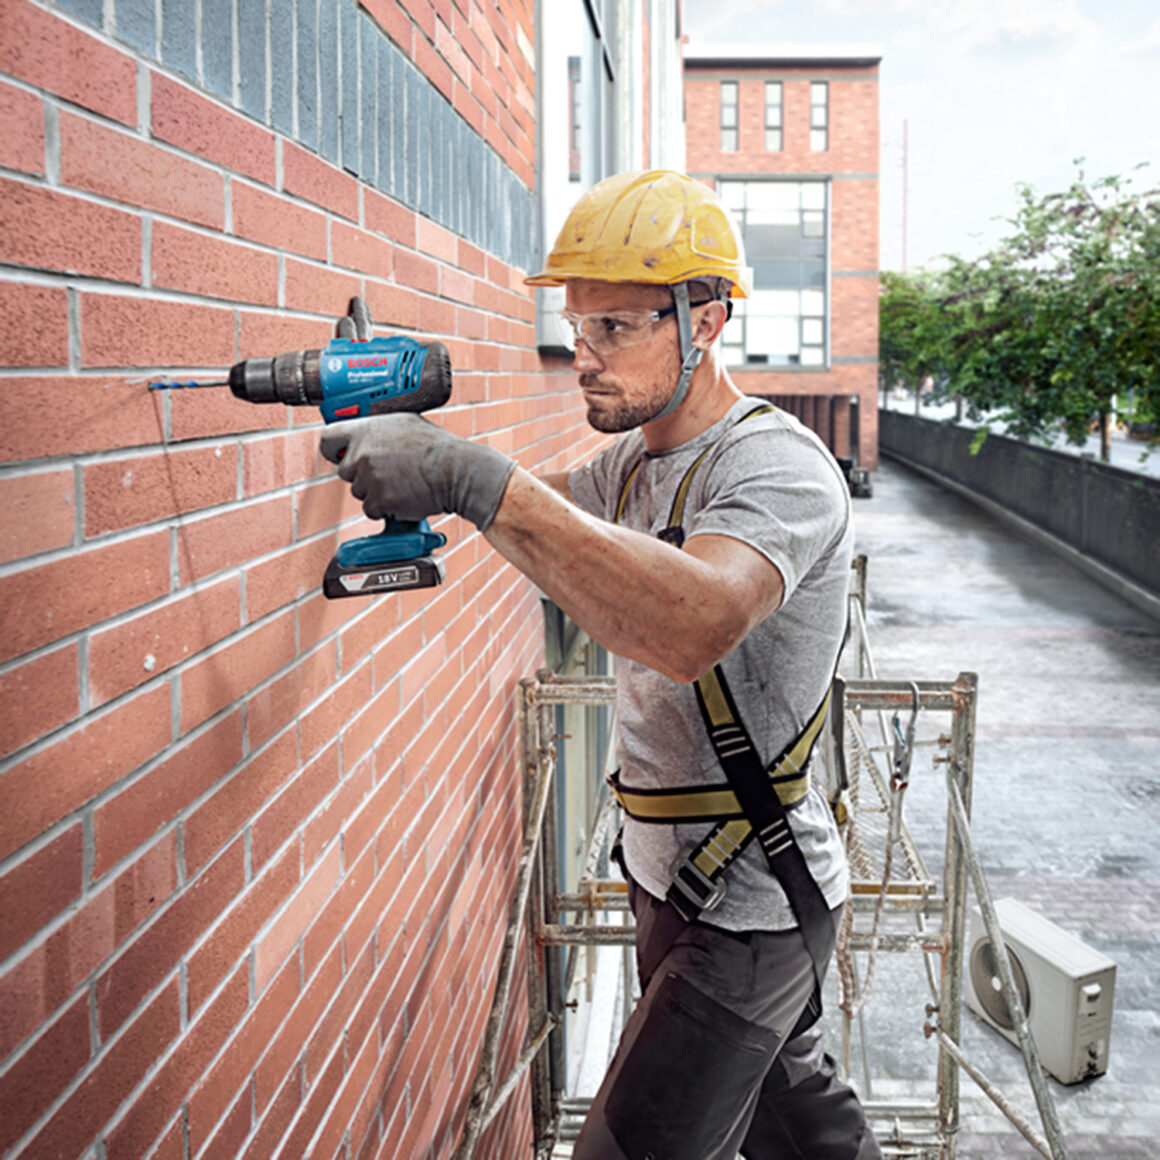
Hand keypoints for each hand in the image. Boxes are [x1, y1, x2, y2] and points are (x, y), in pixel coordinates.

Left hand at [319, 413, 515, 530]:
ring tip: (402, 483)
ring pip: (360, 492)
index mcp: (365, 430)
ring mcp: (369, 478)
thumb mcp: (404, 423)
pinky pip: (371, 510)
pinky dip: (385, 508)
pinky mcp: (378, 501)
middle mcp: (362, 453)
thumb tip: (366, 434)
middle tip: (387, 473)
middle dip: (362, 476)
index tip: (339, 454)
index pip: (327, 439)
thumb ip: (378, 429)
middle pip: (345, 472)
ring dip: (376, 493)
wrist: (455, 471)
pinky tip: (404, 496)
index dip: (332, 449)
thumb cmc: (436, 447)